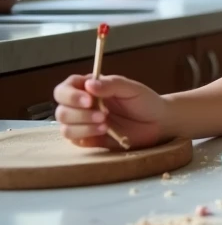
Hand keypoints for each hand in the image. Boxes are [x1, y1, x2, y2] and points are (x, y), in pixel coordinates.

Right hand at [53, 74, 169, 149]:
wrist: (158, 122)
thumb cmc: (144, 101)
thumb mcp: (131, 88)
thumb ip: (111, 84)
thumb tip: (89, 84)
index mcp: (87, 88)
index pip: (64, 89)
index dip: (70, 95)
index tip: (88, 100)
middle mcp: (81, 105)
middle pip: (61, 110)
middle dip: (79, 114)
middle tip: (103, 115)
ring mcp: (83, 123)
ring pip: (65, 127)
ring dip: (82, 126)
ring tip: (106, 125)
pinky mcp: (88, 139)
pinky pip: (74, 140)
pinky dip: (85, 136)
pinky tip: (104, 132)